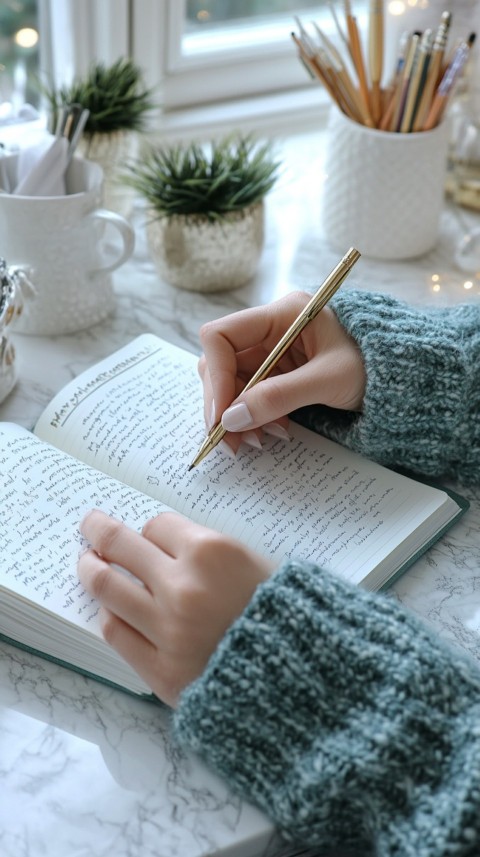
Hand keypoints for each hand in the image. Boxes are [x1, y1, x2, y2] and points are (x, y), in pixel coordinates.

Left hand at [78, 509, 273, 706]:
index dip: (153, 531)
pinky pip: (116, 632)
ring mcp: (167, 629)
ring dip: (91, 569)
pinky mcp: (161, 670)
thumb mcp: (258, 565)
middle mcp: (183, 586)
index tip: (151, 536)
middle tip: (91, 525)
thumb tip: (165, 547)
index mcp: (213, 553)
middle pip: (120, 545)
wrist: (305, 682)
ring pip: (107, 587)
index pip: (157, 525)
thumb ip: (210, 554)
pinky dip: (110, 614)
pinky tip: (111, 608)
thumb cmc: (288, 618)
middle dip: (99, 530)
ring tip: (87, 563)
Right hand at [198, 291, 365, 452]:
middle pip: (220, 363)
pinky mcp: (278, 376)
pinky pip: (250, 398)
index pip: (221, 336)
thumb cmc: (375, 368)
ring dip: (237, 416)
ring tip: (255, 442)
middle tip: (229, 441)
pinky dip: (253, 419)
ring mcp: (272, 354)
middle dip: (223, 404)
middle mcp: (270, 330)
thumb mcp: (330, 381)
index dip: (216, 375)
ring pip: (231, 385)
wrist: (402, 381)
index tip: (222, 415)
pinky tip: (271, 433)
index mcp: (282, 315)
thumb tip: (231, 419)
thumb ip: (280, 396)